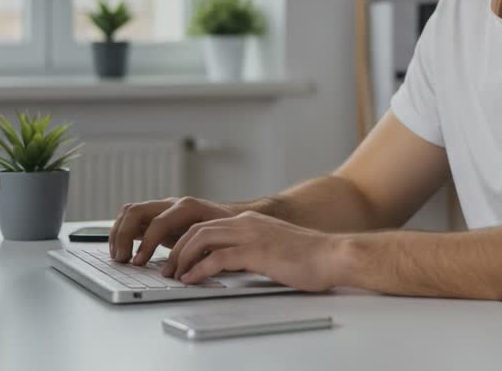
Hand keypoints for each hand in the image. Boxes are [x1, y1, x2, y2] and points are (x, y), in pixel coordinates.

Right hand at [109, 196, 237, 263]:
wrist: (233, 217)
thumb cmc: (228, 230)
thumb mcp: (220, 241)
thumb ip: (204, 253)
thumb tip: (189, 271)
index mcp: (188, 208)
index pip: (158, 222)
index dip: (146, 243)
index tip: (138, 263)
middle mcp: (171, 204)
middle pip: (136, 211)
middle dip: (124, 235)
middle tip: (122, 260)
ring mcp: (162, 209)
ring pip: (130, 212)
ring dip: (119, 233)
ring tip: (119, 257)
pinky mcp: (156, 217)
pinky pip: (133, 220)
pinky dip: (123, 234)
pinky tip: (123, 252)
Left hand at [161, 211, 344, 292]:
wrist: (333, 255)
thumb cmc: (309, 257)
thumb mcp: (274, 247)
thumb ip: (252, 250)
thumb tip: (231, 264)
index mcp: (250, 220)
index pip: (206, 225)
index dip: (186, 242)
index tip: (177, 260)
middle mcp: (247, 222)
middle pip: (198, 229)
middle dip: (177, 249)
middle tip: (168, 269)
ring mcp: (251, 235)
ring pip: (202, 238)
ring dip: (182, 258)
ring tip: (175, 275)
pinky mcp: (256, 251)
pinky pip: (217, 258)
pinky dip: (199, 270)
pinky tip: (193, 280)